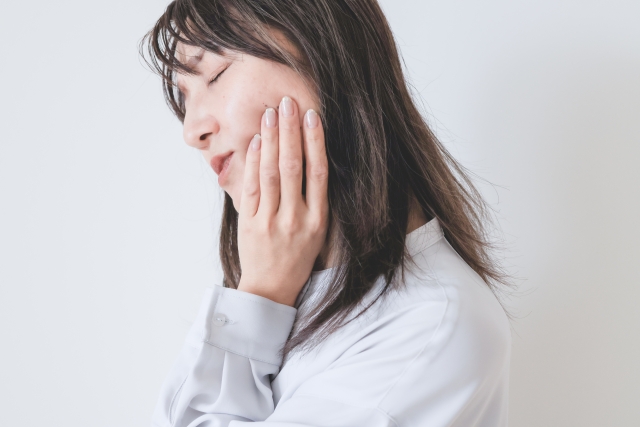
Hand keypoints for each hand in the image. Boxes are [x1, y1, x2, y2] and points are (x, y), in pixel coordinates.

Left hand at [236, 96, 328, 306]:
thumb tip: (309, 156)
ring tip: (270, 113)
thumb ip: (313, 199)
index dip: (316, 141)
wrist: (271, 289)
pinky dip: (254, 162)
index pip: (318, 172)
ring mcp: (273, 222)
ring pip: (273, 173)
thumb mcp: (316, 231)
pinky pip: (253, 188)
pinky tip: (257, 141)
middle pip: (294, 167)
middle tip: (288, 103)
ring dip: (272, 140)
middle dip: (291, 132)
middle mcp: (298, 218)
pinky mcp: (251, 224)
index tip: (312, 116)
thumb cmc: (296, 257)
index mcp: (318, 219)